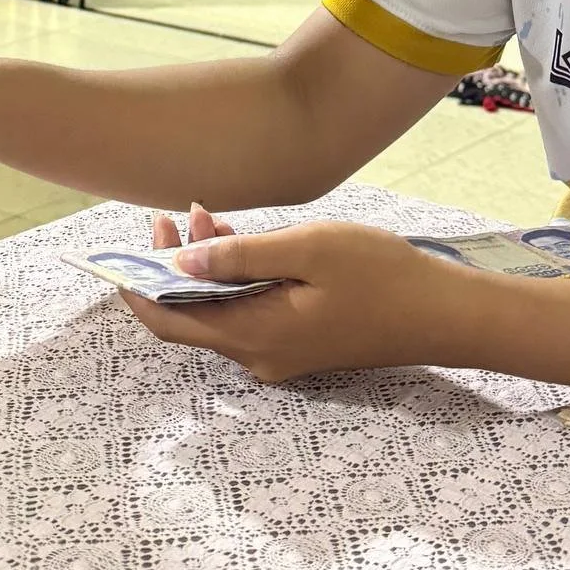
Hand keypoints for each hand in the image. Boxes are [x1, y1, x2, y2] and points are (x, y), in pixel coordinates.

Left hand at [118, 216, 438, 382]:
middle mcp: (258, 355)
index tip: (126, 244)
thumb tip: (179, 263)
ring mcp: (279, 354)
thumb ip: (239, 257)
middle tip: (173, 214)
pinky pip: (247, 314)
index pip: (168, 322)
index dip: (136, 286)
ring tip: (206, 217)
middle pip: (191, 315)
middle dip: (171, 265)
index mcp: (253, 336)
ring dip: (204, 269)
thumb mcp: (306, 250)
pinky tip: (240, 241)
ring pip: (220, 311)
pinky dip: (233, 280)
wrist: (443, 313)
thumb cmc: (381, 275)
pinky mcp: (298, 344)